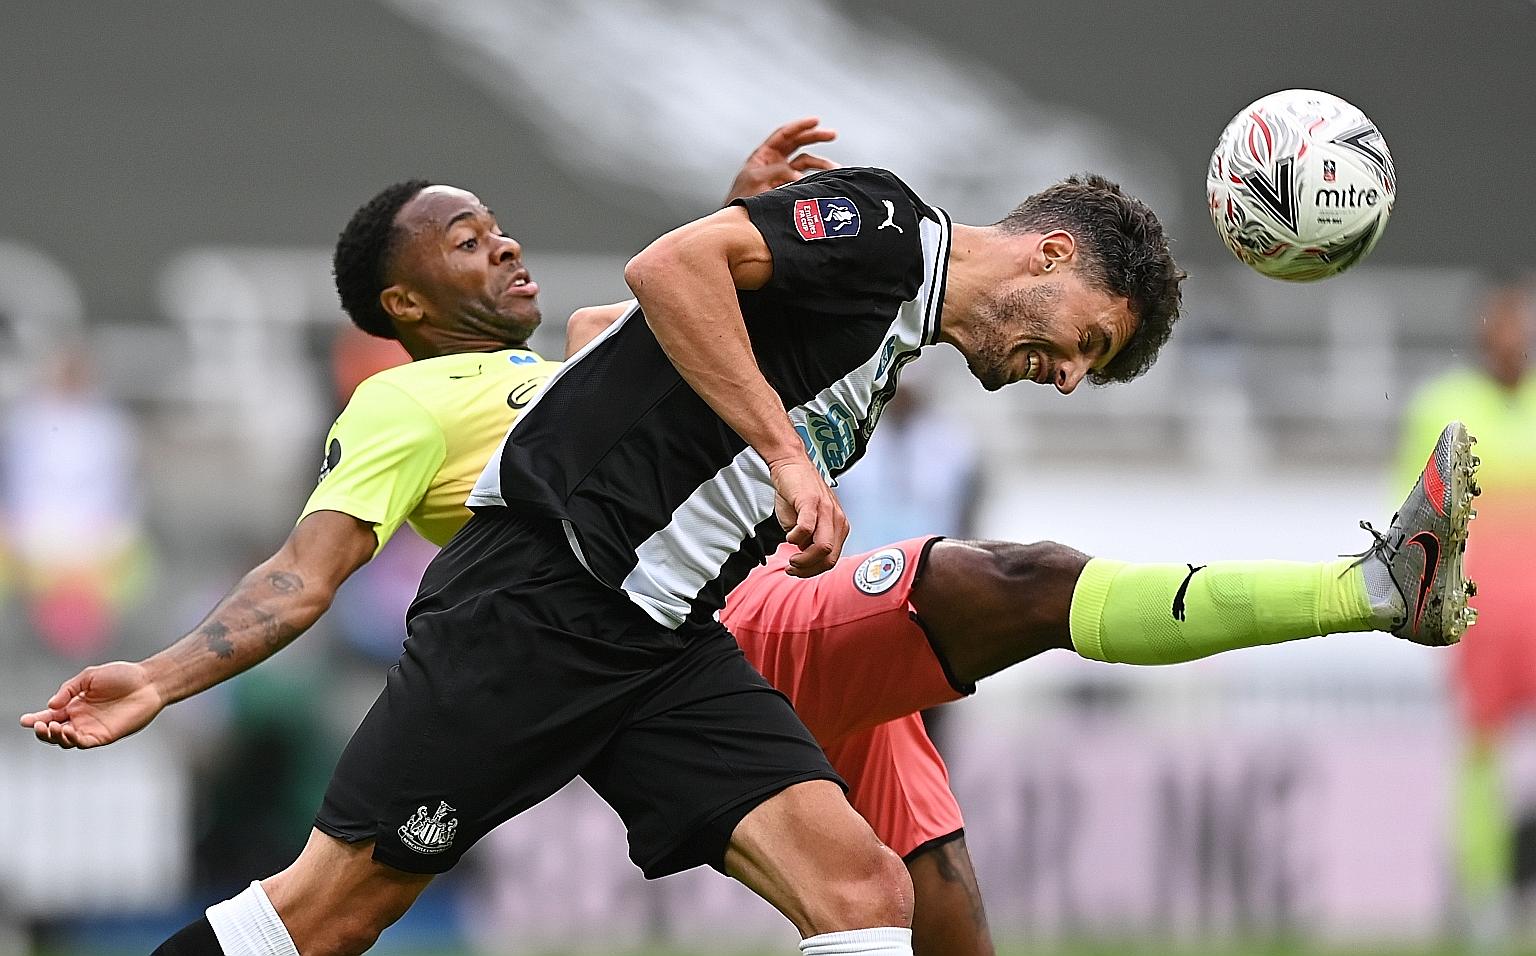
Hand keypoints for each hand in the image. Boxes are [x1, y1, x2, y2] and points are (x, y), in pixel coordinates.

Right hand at [18, 662, 164, 748]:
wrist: (148, 682)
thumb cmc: (122, 676)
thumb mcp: (89, 677)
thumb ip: (68, 690)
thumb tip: (50, 706)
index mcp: (74, 704)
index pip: (50, 716)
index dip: (35, 720)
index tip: (24, 720)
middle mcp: (81, 719)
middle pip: (53, 732)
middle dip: (42, 731)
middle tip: (38, 726)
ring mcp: (92, 728)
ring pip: (65, 741)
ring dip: (55, 737)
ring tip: (54, 727)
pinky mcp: (104, 736)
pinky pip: (83, 743)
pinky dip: (72, 740)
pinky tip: (68, 732)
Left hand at [723, 117, 839, 204]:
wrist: (743, 222)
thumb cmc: (743, 199)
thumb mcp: (757, 180)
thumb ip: (778, 172)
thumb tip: (799, 175)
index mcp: (764, 155)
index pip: (784, 134)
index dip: (800, 126)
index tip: (816, 121)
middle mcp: (775, 162)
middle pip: (798, 143)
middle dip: (815, 137)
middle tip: (832, 134)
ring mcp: (784, 175)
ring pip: (806, 162)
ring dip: (821, 163)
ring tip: (834, 169)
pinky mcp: (791, 188)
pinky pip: (807, 179)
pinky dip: (818, 178)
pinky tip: (827, 180)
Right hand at [768, 457, 847, 577]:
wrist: (791, 464)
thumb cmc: (797, 493)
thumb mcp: (807, 522)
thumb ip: (808, 541)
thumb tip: (805, 559)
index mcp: (838, 526)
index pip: (832, 559)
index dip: (814, 571)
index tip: (798, 571)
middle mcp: (837, 519)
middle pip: (830, 557)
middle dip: (809, 569)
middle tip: (793, 568)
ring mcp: (826, 510)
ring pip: (823, 547)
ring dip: (804, 559)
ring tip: (790, 558)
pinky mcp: (811, 501)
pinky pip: (807, 528)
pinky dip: (796, 538)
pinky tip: (788, 536)